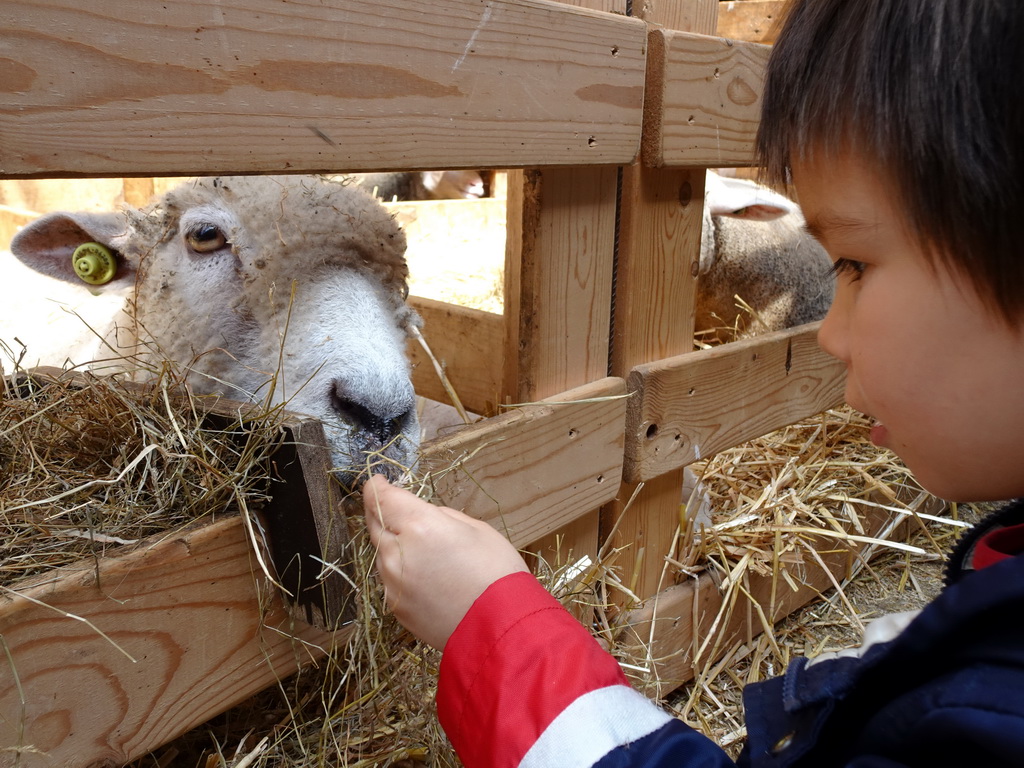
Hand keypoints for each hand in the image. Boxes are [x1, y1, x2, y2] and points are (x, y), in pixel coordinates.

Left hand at [362, 474, 529, 649]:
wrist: (499, 629)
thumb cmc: (498, 573)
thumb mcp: (477, 529)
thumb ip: (442, 517)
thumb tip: (426, 517)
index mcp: (418, 526)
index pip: (381, 499)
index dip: (376, 487)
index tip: (378, 481)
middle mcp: (396, 554)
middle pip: (375, 525)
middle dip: (380, 512)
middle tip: (391, 506)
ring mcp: (392, 584)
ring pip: (383, 554)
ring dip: (393, 545)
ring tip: (422, 550)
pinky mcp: (396, 608)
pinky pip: (391, 580)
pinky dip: (401, 572)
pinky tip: (427, 578)